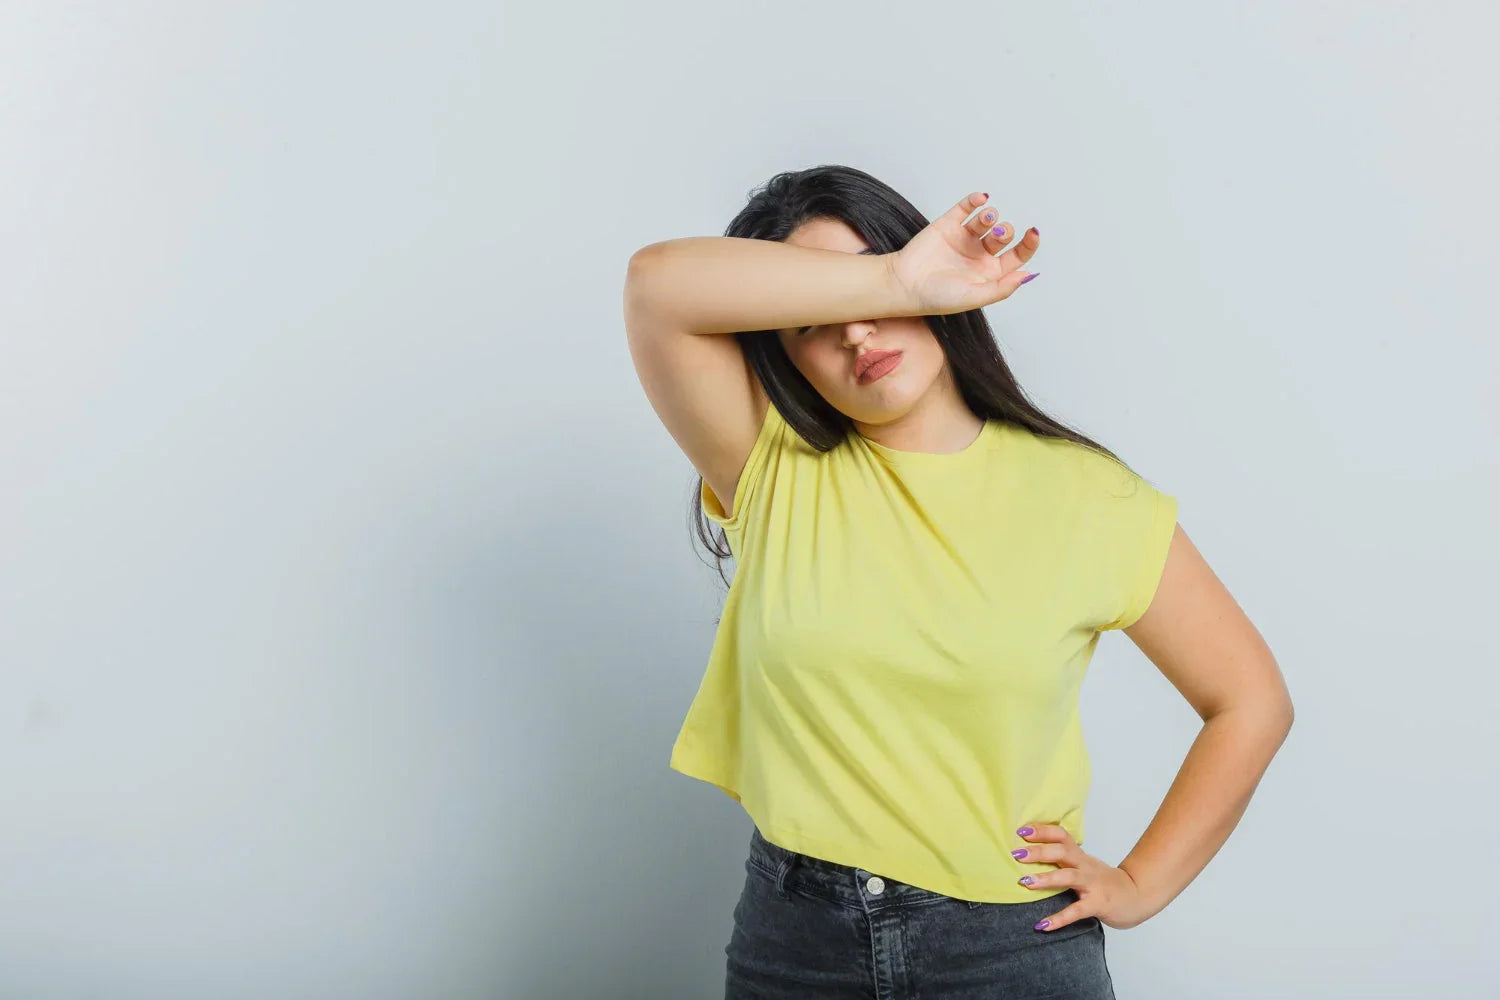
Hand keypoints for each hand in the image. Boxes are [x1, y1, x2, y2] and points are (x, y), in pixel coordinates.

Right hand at [885, 191, 1039, 316]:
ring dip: (991, 215)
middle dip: (1005, 231)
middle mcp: (979, 254)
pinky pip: (966, 207)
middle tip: (997, 233)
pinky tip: (981, 198)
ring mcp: (964, 238)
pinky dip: (975, 200)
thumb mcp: (974, 297)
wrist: (905, 285)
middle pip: (1004, 235)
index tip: (1033, 233)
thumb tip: (1027, 275)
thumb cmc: (937, 297)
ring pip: (986, 219)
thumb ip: (1002, 288)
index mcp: (989, 273)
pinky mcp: (948, 224)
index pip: (1017, 256)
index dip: (1028, 244)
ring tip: (985, 220)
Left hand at [1012, 822, 1156, 930]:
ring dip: (1046, 878)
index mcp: (1080, 856)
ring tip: (1024, 882)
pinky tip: (1043, 925)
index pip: (1061, 836)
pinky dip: (1059, 919)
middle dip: (1039, 851)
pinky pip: (1077, 911)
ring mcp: (1093, 885)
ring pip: (1069, 877)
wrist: (1136, 896)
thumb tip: (1030, 854)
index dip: (1042, 831)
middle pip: (1062, 852)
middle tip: (1016, 853)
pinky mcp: (1098, 904)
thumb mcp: (1084, 864)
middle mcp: (1085, 866)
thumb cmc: (1103, 881)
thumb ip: (1064, 858)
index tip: (1021, 830)